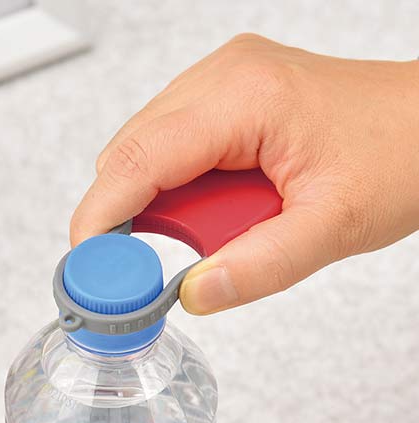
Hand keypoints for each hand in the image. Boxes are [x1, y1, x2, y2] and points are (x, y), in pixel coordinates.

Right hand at [70, 34, 418, 313]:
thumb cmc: (401, 155)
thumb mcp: (334, 227)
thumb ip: (260, 267)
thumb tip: (192, 293)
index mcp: (244, 98)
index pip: (139, 158)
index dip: (101, 214)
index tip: (87, 263)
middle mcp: (222, 77)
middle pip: (131, 154)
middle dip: (128, 218)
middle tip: (144, 272)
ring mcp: (220, 81)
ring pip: (146, 152)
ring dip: (158, 205)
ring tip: (205, 236)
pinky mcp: (224, 97)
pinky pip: (170, 146)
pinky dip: (175, 190)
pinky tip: (211, 211)